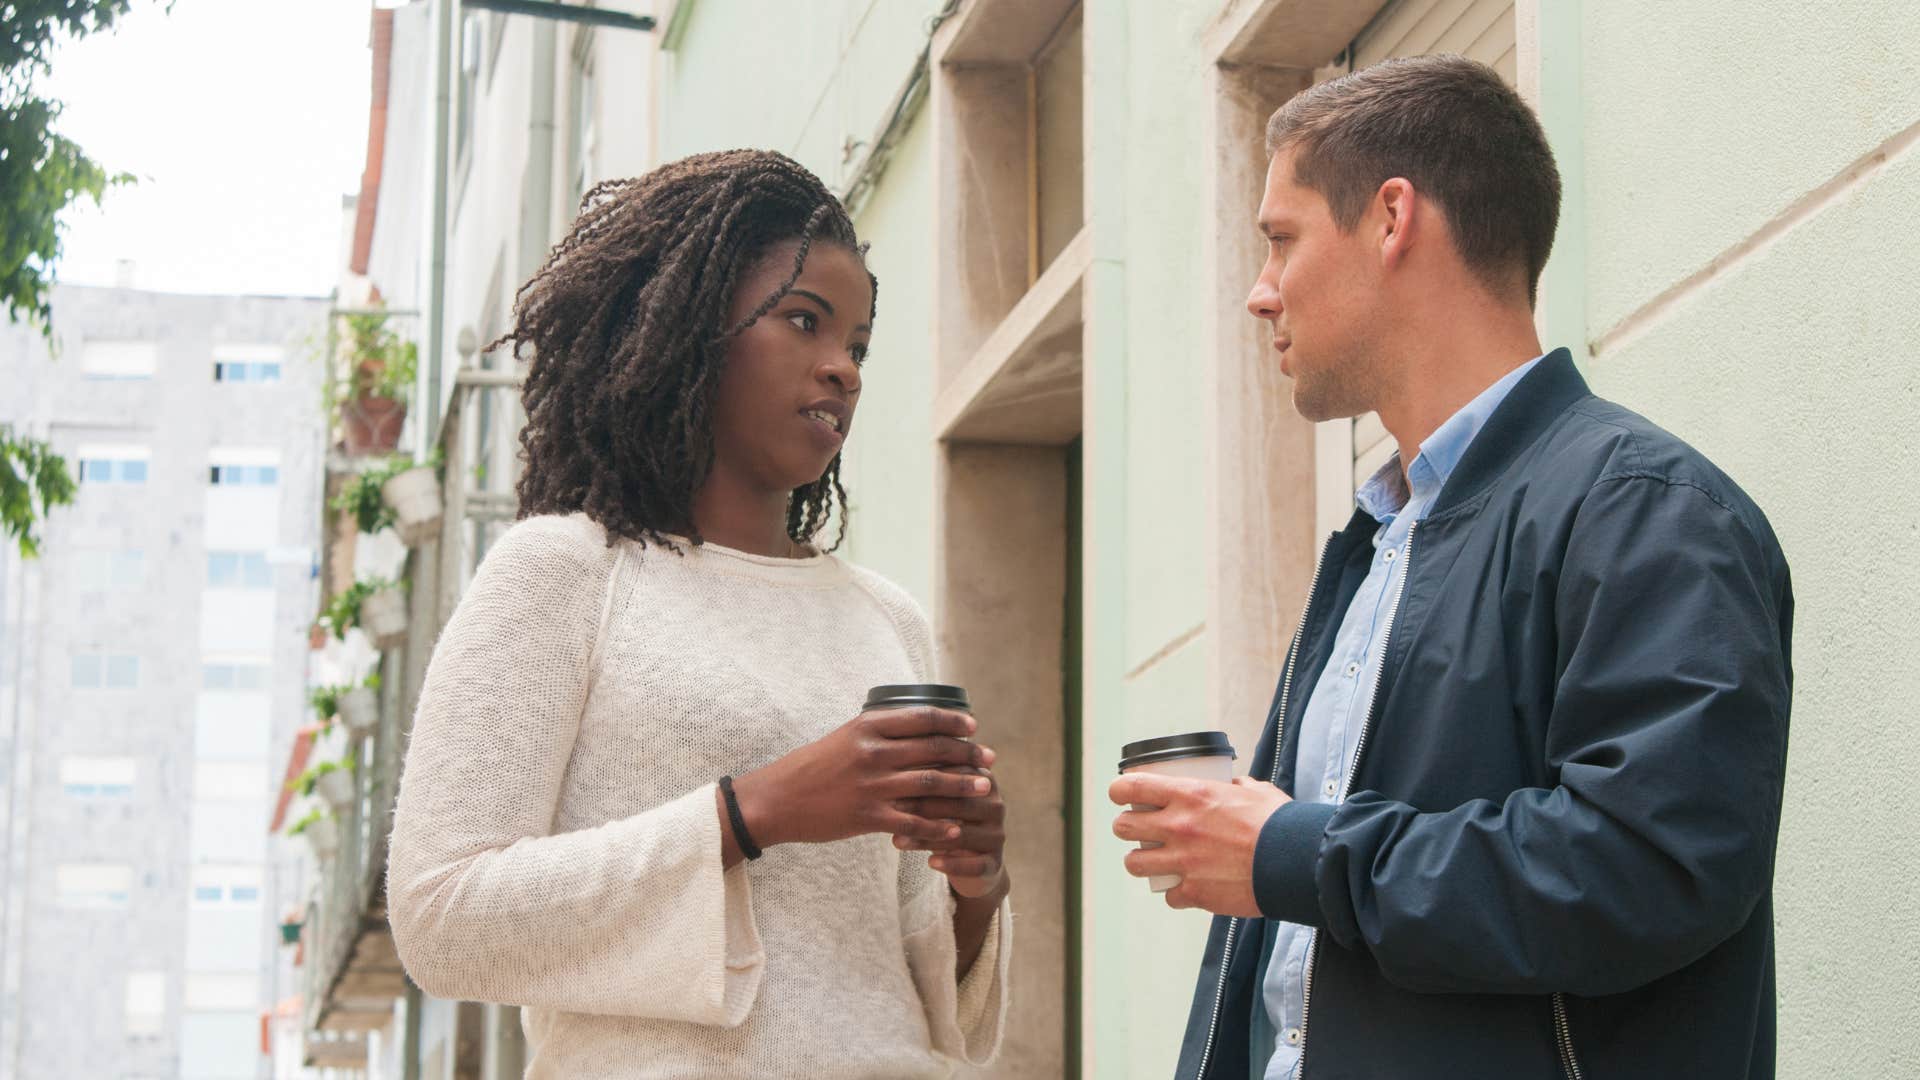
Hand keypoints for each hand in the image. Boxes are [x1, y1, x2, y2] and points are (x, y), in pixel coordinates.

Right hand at [725, 707, 995, 860]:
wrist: (776, 800)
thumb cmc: (813, 766)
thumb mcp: (845, 736)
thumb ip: (878, 731)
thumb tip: (918, 726)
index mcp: (868, 726)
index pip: (922, 718)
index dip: (953, 721)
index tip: (973, 726)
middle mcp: (873, 752)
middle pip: (934, 750)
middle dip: (967, 754)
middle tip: (989, 758)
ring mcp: (872, 785)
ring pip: (930, 784)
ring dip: (962, 787)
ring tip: (984, 788)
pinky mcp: (868, 817)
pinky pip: (913, 821)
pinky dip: (937, 825)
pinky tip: (954, 828)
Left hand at [893, 767, 1006, 898]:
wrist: (971, 861)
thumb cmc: (944, 819)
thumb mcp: (935, 798)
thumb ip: (921, 781)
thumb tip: (888, 769)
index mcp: (983, 780)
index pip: (955, 774)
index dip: (923, 776)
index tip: (892, 780)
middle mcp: (995, 805)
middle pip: (959, 804)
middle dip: (923, 807)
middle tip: (892, 809)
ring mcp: (998, 835)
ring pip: (962, 836)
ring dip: (927, 838)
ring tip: (897, 841)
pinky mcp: (995, 863)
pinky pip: (975, 864)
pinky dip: (952, 864)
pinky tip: (930, 863)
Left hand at [1109, 774, 1291, 916]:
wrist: (1294, 862)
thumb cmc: (1278, 824)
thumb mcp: (1256, 791)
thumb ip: (1238, 786)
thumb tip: (1234, 785)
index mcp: (1189, 795)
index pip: (1132, 787)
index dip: (1120, 790)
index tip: (1121, 795)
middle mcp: (1178, 827)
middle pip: (1123, 826)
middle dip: (1126, 827)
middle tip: (1137, 829)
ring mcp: (1183, 862)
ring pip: (1134, 863)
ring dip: (1141, 861)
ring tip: (1152, 860)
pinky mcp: (1194, 892)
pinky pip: (1169, 895)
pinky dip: (1176, 893)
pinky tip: (1187, 887)